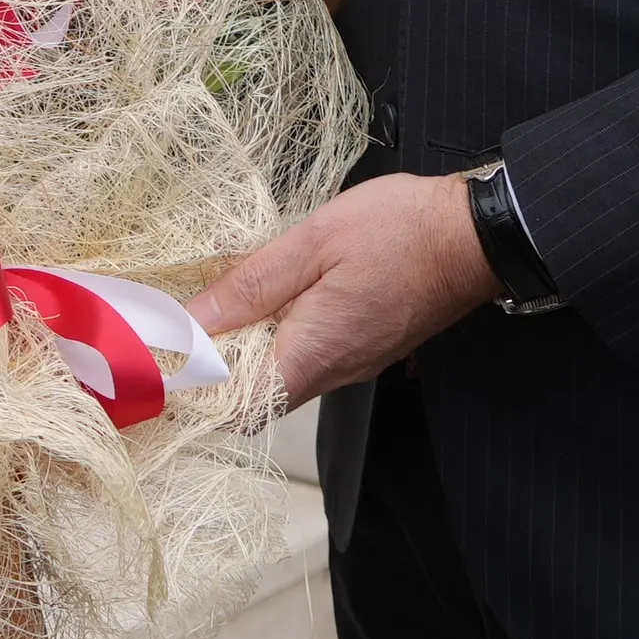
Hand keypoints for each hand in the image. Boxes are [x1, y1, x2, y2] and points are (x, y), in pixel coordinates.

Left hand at [188, 171, 500, 406]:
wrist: (475, 235)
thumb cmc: (399, 230)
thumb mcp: (312, 243)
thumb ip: (250, 285)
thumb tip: (192, 321)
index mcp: (313, 353)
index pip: (238, 408)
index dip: (195, 390)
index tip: (163, 355)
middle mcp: (333, 372)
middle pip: (255, 397)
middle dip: (213, 367)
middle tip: (181, 320)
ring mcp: (353, 364)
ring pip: (281, 377)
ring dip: (246, 349)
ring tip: (218, 302)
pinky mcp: (366, 347)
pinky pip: (308, 358)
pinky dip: (278, 337)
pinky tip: (267, 297)